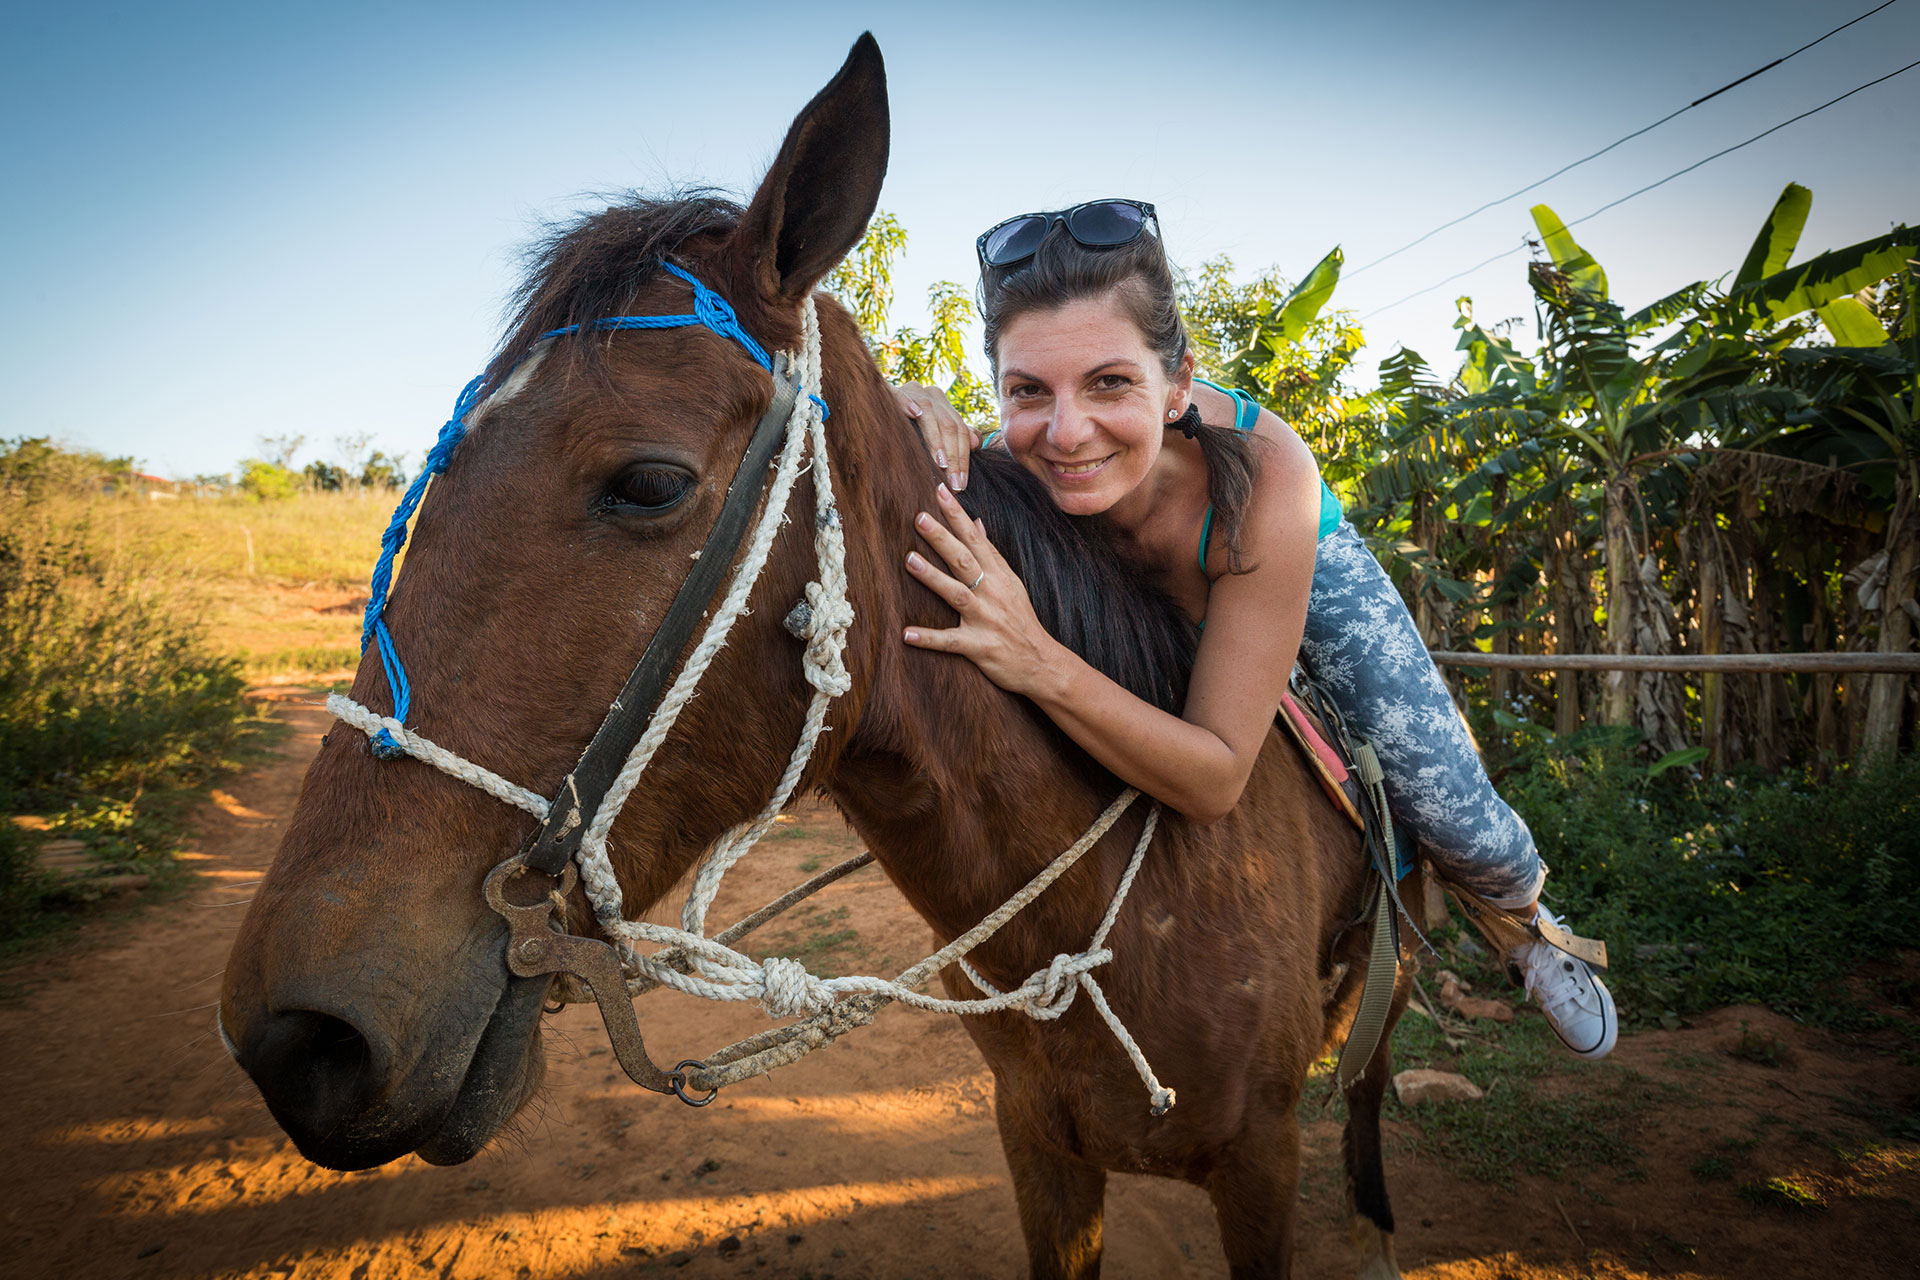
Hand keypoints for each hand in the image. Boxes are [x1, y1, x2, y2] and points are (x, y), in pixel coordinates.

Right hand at [892, 382, 981, 490]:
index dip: (963, 458)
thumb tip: (976, 442)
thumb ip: (956, 437)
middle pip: (949, 425)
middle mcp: (931, 395)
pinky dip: (907, 403)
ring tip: (941, 463)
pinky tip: (914, 413)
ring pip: (929, 414)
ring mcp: (912, 390)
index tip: (961, 484)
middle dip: (953, 457)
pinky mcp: (890, 390)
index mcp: (943, 405)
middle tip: (953, 483)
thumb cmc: (906, 430)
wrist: (872, 409)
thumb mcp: (934, 434)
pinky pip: (900, 395)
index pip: (960, 431)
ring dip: (935, 440)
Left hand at [902, 484, 1059, 695]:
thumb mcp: (1011, 583)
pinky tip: (907, 633)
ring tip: (910, 560)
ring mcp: (985, 620)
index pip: (976, 539)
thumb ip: (991, 555)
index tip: (940, 491)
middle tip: (920, 518)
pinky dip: (929, 638)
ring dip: (933, 577)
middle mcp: (992, 593)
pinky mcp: (979, 647)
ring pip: (957, 594)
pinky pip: (950, 641)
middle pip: (964, 561)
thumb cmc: (1021, 621)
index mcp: (999, 576)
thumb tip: (977, 523)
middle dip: (943, 538)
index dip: (958, 515)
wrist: (1042, 663)